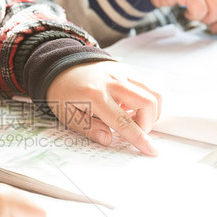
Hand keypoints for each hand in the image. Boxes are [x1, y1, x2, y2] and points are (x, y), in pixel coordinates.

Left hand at [45, 60, 160, 155]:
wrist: (62, 65)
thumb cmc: (63, 92)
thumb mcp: (67, 115)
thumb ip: (88, 129)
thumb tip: (108, 140)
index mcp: (95, 95)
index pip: (123, 121)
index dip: (139, 138)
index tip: (151, 150)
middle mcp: (113, 81)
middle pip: (147, 103)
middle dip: (147, 124)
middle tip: (134, 130)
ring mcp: (123, 72)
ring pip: (154, 93)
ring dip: (150, 112)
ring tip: (132, 118)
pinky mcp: (128, 69)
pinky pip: (149, 87)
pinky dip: (146, 101)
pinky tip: (129, 106)